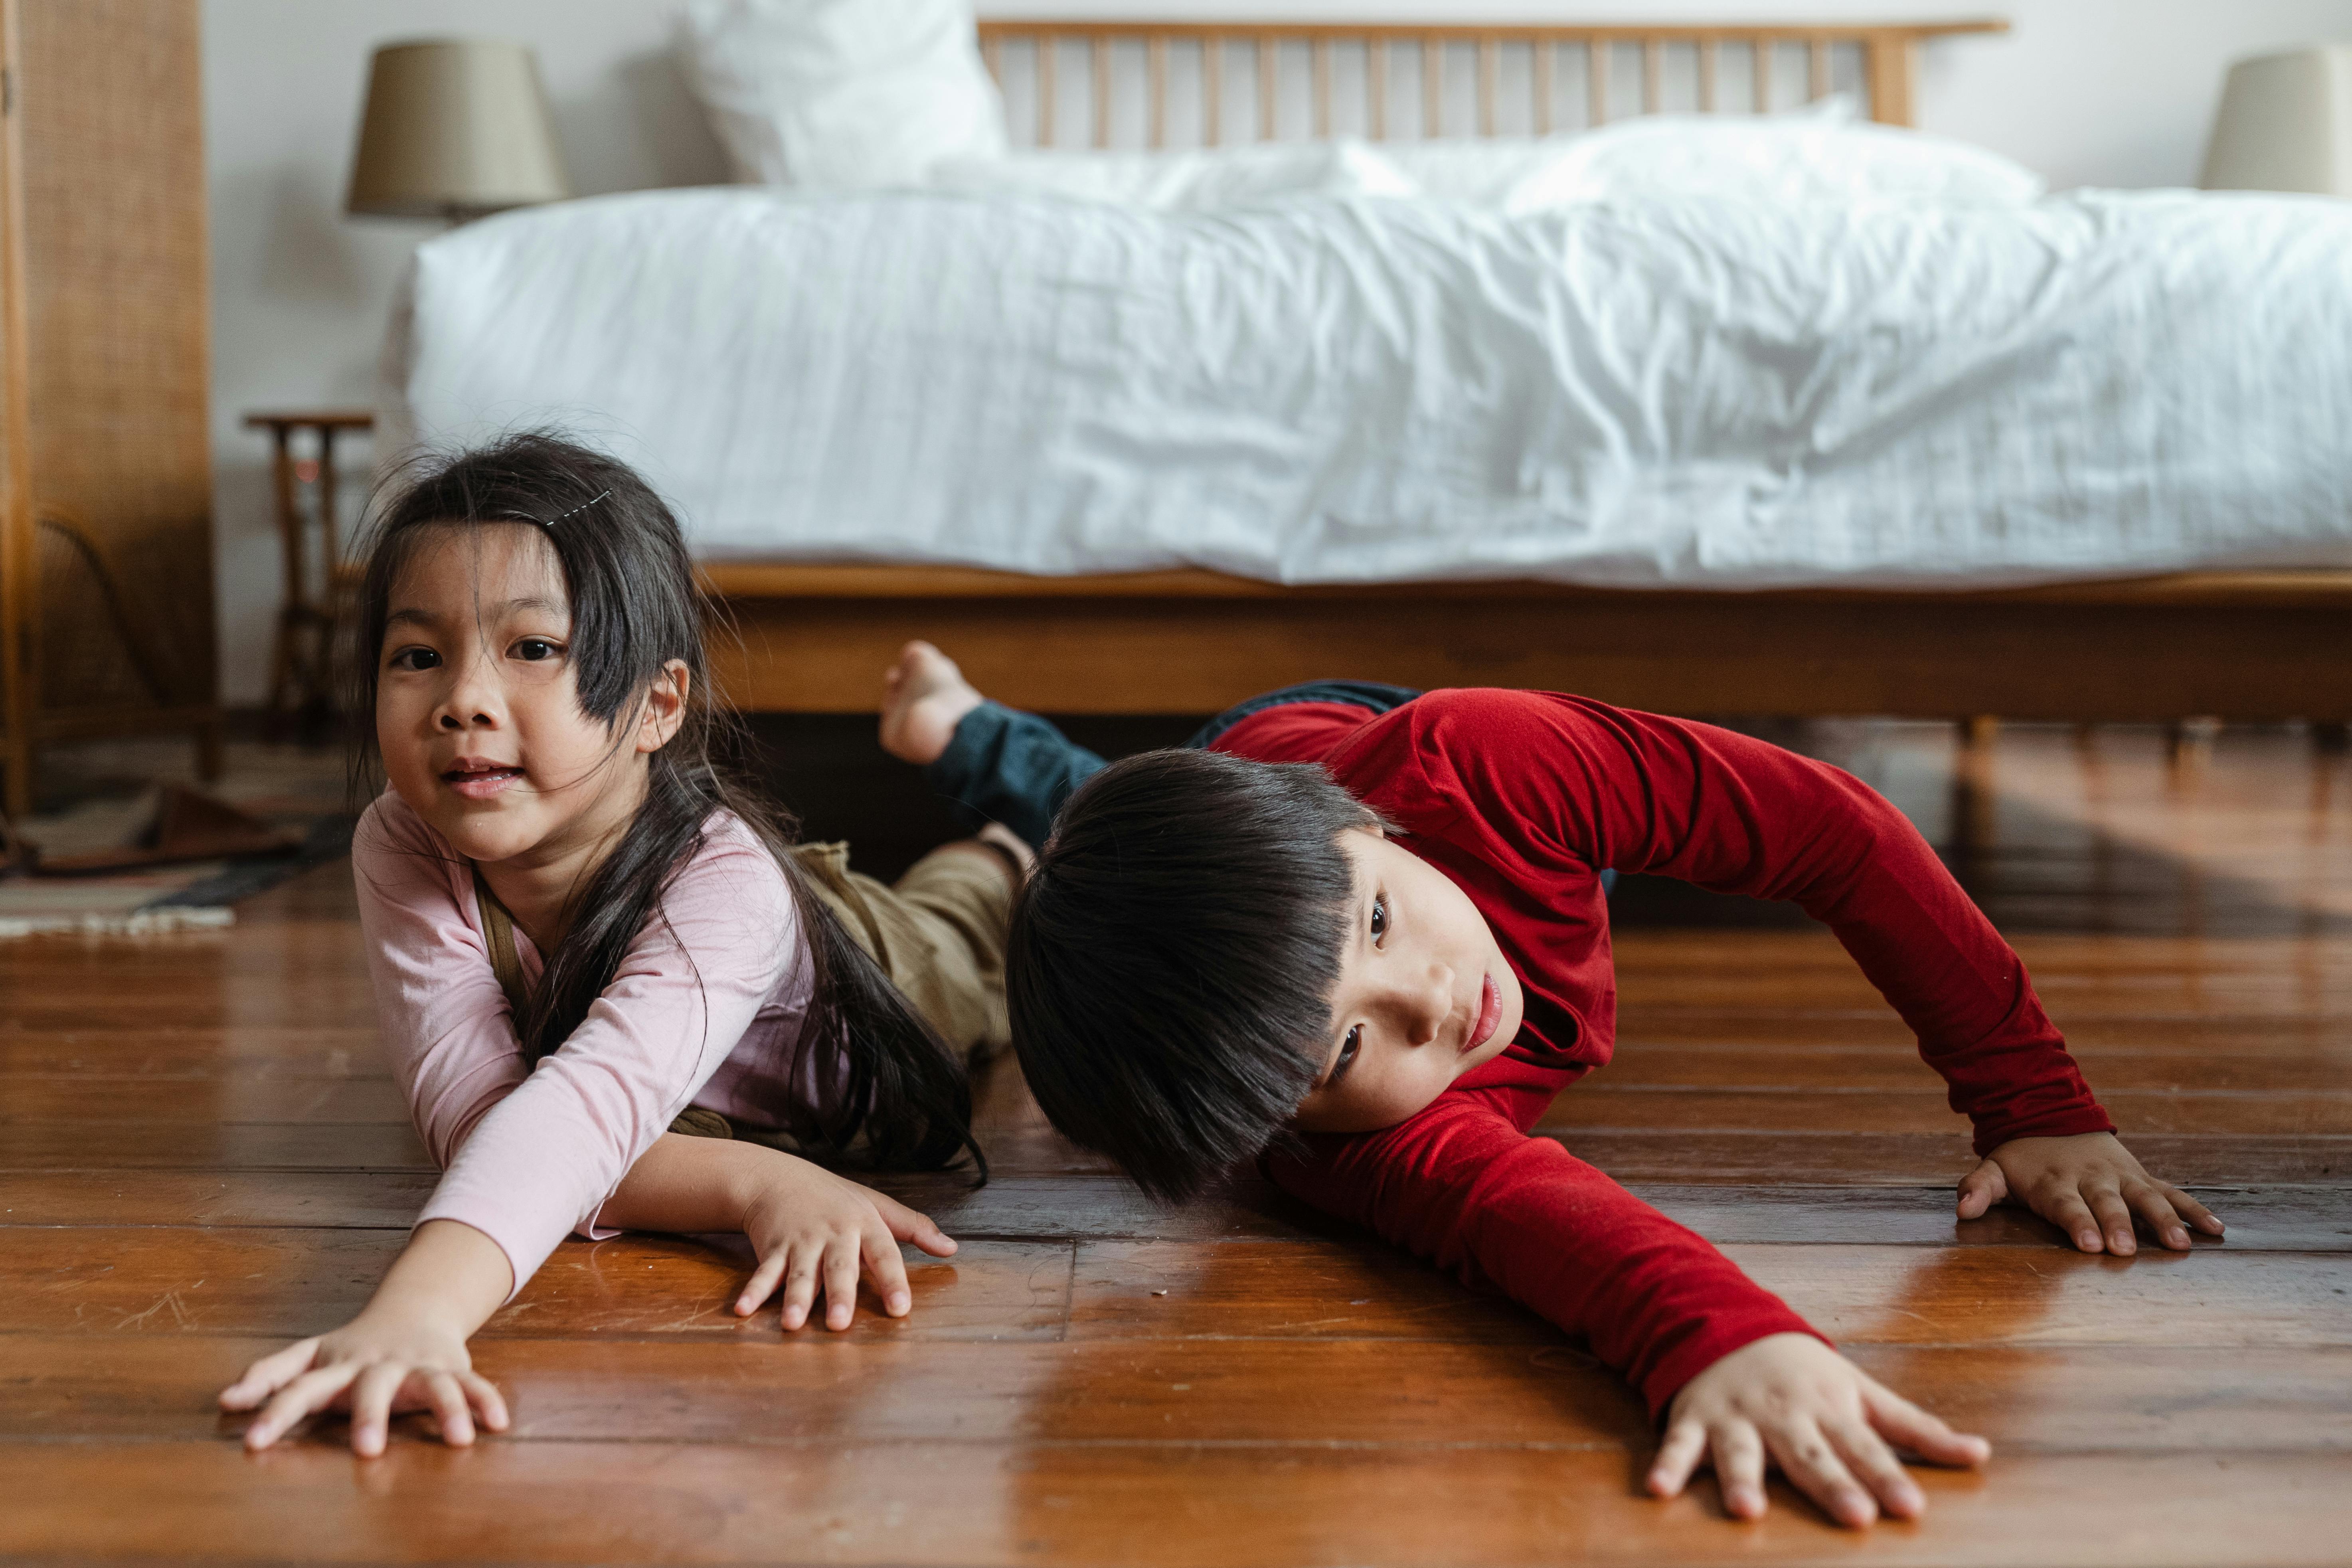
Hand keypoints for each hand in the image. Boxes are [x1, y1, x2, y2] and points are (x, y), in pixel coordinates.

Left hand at [219, 1310, 509, 1455]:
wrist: (415, 1308)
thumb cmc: (352, 1347)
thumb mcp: (309, 1355)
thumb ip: (270, 1376)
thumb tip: (224, 1401)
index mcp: (338, 1366)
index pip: (301, 1389)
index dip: (275, 1413)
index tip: (251, 1442)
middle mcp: (379, 1365)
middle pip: (373, 1387)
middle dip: (371, 1416)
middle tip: (367, 1450)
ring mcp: (418, 1365)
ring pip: (434, 1385)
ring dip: (448, 1410)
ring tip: (457, 1439)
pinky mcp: (452, 1368)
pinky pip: (473, 1384)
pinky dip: (486, 1401)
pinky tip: (497, 1423)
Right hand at [733, 1157, 958, 1330]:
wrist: (777, 1176)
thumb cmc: (835, 1197)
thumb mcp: (877, 1206)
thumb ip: (913, 1228)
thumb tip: (952, 1248)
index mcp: (864, 1225)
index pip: (884, 1253)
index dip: (893, 1281)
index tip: (900, 1309)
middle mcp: (833, 1233)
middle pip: (838, 1267)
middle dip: (839, 1295)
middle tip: (840, 1324)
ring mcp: (801, 1241)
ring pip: (800, 1273)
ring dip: (795, 1298)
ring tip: (793, 1324)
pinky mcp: (773, 1247)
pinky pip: (764, 1272)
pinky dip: (753, 1292)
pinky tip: (743, 1311)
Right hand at [1648, 1333, 1989, 1527]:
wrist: (1726, 1322)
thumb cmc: (1805, 1370)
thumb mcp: (1861, 1391)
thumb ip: (1916, 1428)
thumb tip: (1981, 1454)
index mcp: (1828, 1407)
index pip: (1864, 1447)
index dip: (1887, 1477)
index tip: (1911, 1508)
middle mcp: (1784, 1413)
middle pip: (1810, 1455)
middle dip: (1830, 1484)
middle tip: (1855, 1516)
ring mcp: (1736, 1416)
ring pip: (1740, 1451)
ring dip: (1741, 1478)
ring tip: (1747, 1511)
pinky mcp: (1694, 1419)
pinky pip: (1678, 1444)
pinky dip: (1666, 1465)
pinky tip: (1658, 1491)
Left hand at [1956, 1131, 2222, 1254]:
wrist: (2053, 1116)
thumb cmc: (2024, 1158)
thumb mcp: (1995, 1167)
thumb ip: (1979, 1187)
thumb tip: (1961, 1210)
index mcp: (2056, 1183)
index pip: (2067, 1206)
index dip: (2078, 1224)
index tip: (2089, 1245)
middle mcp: (2093, 1180)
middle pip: (2108, 1205)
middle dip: (2118, 1226)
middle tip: (2127, 1250)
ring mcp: (2122, 1177)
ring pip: (2147, 1199)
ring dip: (2164, 1221)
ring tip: (2182, 1245)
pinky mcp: (2143, 1177)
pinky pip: (2173, 1192)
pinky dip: (2195, 1209)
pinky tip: (2218, 1230)